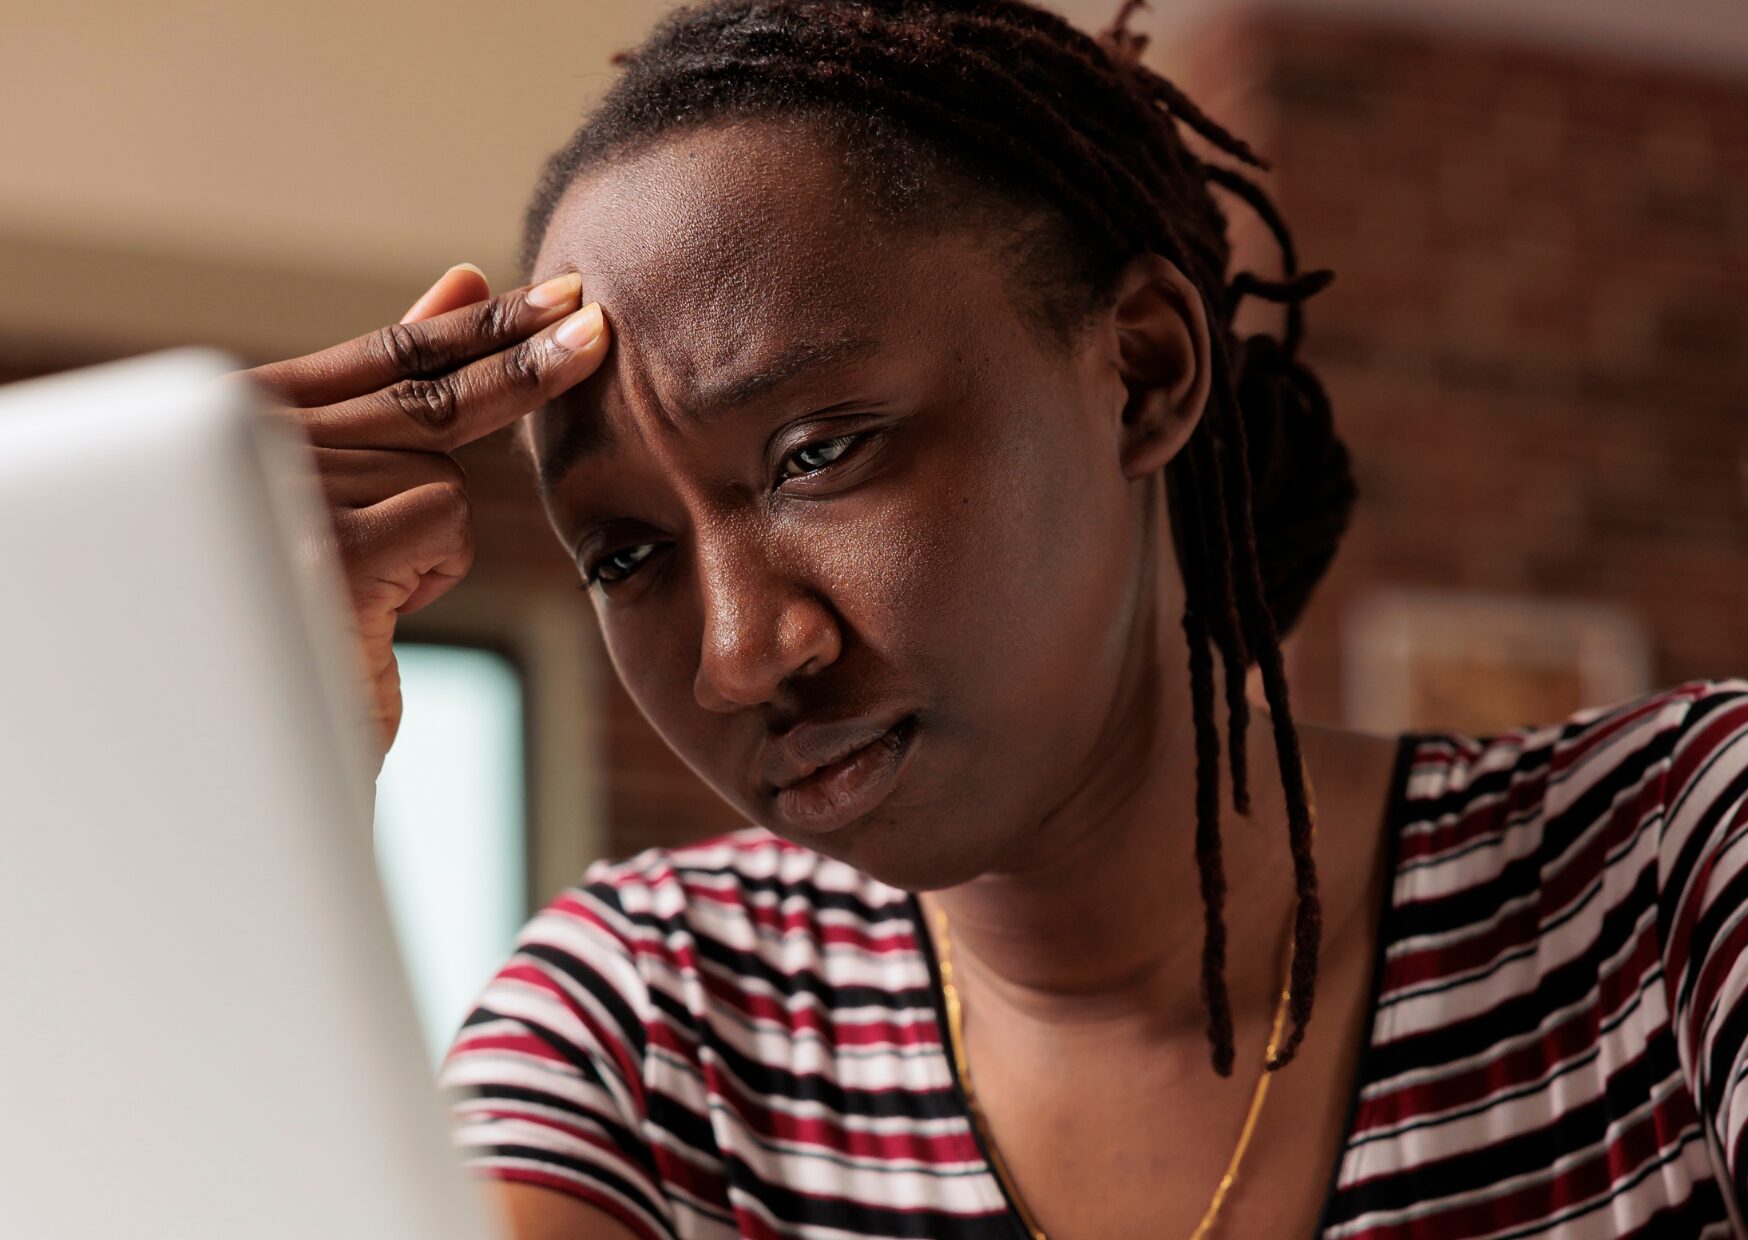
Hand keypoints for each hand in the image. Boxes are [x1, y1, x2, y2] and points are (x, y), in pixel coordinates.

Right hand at [238, 263, 608, 775]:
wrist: (235, 729)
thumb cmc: (296, 606)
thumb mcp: (344, 484)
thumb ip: (393, 389)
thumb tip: (463, 281)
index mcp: (248, 413)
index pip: (389, 356)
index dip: (479, 323)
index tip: (556, 295)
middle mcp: (255, 437)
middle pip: (429, 397)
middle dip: (523, 363)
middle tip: (593, 323)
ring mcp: (288, 488)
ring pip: (441, 474)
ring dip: (435, 537)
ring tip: (367, 589)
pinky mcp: (331, 547)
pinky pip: (444, 522)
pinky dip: (436, 570)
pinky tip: (376, 609)